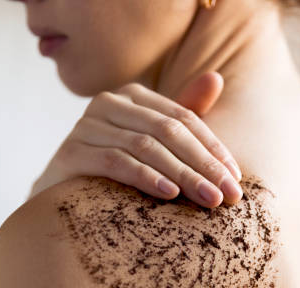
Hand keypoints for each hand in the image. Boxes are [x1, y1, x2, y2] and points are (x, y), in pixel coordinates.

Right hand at [28, 72, 242, 207]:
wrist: (64, 197)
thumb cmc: (115, 169)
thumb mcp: (153, 141)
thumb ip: (183, 114)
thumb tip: (216, 77)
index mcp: (131, 96)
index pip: (183, 117)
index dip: (212, 147)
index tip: (235, 178)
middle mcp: (107, 103)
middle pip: (167, 131)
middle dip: (202, 164)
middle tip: (228, 195)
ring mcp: (85, 126)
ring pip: (145, 146)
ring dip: (182, 174)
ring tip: (207, 198)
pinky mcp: (70, 152)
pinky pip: (115, 162)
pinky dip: (145, 177)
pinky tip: (168, 193)